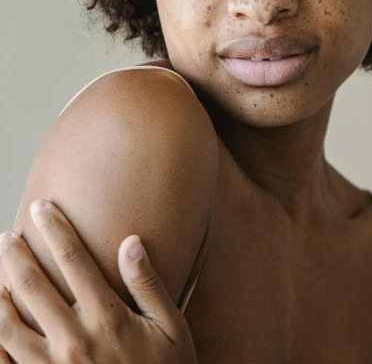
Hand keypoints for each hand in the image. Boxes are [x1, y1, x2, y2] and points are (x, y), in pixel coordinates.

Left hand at [0, 199, 198, 362]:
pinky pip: (5, 362)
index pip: (73, 261)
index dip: (55, 229)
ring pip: (8, 325)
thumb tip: (130, 241)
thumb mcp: (171, 326)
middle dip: (15, 255)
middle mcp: (75, 341)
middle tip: (6, 237)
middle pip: (32, 286)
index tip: (41, 207)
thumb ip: (147, 284)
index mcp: (107, 318)